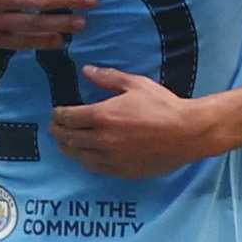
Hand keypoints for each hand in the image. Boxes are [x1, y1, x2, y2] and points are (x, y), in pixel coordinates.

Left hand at [49, 65, 214, 178]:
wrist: (187, 133)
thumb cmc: (162, 105)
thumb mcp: (135, 84)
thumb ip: (108, 78)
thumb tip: (87, 70)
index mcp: (103, 116)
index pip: (69, 118)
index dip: (58, 115)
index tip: (55, 113)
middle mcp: (102, 139)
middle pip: (70, 138)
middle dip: (58, 132)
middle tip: (54, 128)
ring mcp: (111, 158)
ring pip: (79, 156)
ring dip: (68, 149)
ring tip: (64, 144)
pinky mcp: (122, 171)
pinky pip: (96, 168)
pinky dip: (85, 161)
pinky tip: (85, 157)